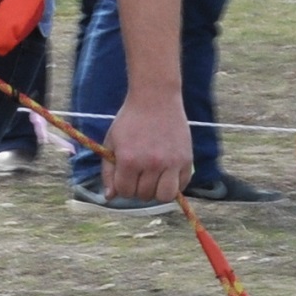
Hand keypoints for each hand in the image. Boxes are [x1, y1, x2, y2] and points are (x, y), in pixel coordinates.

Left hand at [104, 86, 192, 204]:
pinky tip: (168, 174)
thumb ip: (108, 171)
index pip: (125, 191)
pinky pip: (182, 185)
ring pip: (165, 196)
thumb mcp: (112, 143)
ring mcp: (171, 163)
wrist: (155, 98)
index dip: (123, 186)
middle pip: (144, 196)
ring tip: (155, 180)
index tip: (126, 176)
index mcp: (129, 160)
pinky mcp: (186, 159)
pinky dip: (174, 184)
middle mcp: (151, 164)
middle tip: (140, 174)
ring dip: (157, 192)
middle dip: (139, 188)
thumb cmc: (130, 120)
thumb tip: (109, 197)